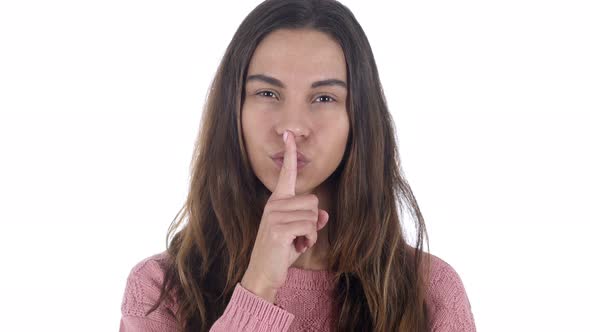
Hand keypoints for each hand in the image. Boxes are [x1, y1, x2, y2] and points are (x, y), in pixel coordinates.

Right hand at [240, 130, 328, 302]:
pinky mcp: (278, 227)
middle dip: (312, 222)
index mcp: (277, 201)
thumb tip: (324, 214)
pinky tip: (296, 247)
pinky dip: (309, 240)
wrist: (262, 274)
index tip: (289, 135)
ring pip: (313, 214)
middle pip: (313, 200)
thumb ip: (310, 221)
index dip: (289, 154)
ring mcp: (274, 215)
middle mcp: (274, 204)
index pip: (286, 174)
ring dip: (310, 233)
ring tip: (295, 243)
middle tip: (297, 237)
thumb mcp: (298, 234)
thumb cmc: (280, 253)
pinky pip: (309, 227)